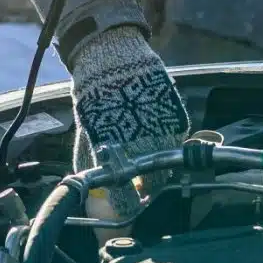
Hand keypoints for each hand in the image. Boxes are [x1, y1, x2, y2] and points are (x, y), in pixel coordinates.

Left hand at [69, 26, 190, 218]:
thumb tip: (99, 193)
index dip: (128, 206)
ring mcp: (163, 133)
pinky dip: (168, 141)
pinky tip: (154, 127)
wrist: (110, 56)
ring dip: (159, 163)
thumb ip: (92, 167)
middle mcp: (141, 149)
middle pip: (154, 186)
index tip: (130, 202)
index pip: (126, 200)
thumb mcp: (85, 135)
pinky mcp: (177, 118)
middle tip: (142, 180)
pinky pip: (177, 141)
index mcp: (114, 157)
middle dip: (147, 187)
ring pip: (168, 164)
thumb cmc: (93, 97)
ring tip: (147, 148)